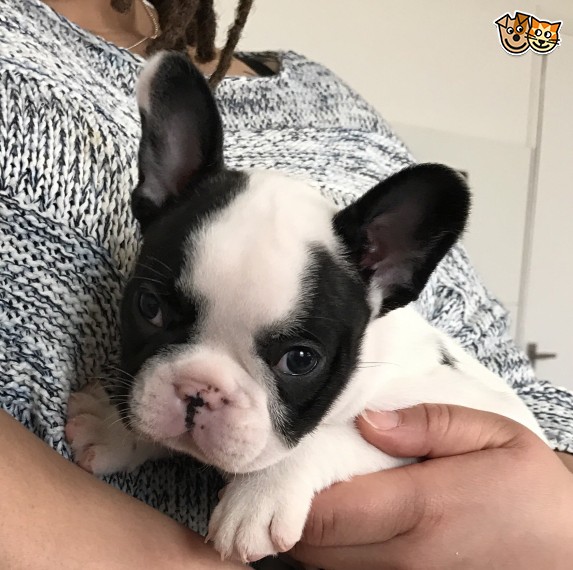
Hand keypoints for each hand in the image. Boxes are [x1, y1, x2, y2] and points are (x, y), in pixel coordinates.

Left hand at [291, 404, 572, 568]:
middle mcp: (405, 557)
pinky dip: (331, 550)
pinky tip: (343, 520)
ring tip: (316, 490)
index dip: (290, 489)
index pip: (324, 511)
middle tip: (295, 468)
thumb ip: (429, 424)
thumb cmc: (533, 494)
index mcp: (421, 508)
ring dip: (308, 529)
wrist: (569, 552)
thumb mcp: (495, 436)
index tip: (288, 458)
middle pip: (313, 542)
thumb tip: (368, 421)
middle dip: (292, 506)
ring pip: (323, 564)